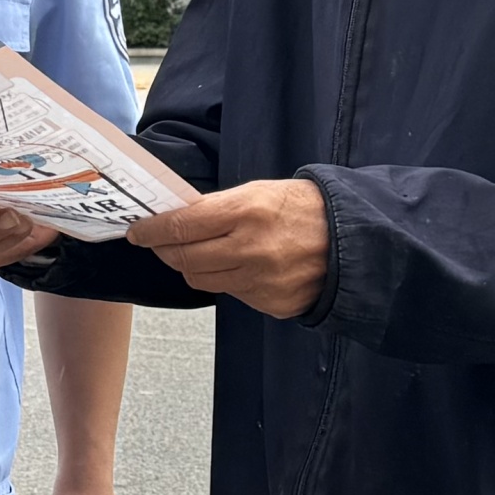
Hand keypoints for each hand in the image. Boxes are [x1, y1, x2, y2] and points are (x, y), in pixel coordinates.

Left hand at [126, 179, 329, 318]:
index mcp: (247, 212)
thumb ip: (218, 207)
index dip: (153, 231)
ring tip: (199, 253)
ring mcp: (261, 281)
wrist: (355, 240)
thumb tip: (178, 220)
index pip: (181, 226)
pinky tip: (237, 266)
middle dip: (165, 251)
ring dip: (192, 267)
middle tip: (159, 243)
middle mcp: (251, 249)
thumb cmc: (306, 208)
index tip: (138, 231)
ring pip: (202, 281)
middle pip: (184, 259)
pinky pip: (231, 294)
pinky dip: (225, 280)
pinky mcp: (270, 303)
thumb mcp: (260, 191)